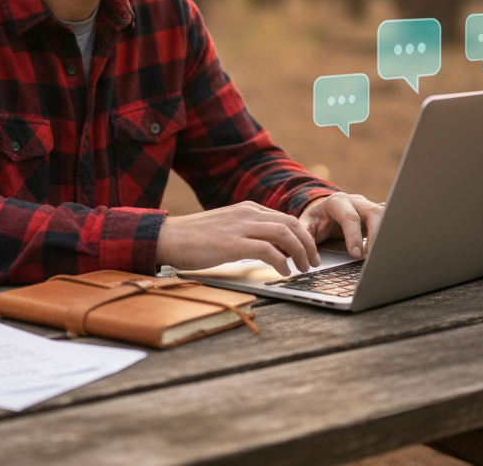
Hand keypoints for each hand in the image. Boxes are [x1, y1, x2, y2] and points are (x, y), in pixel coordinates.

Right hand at [156, 201, 319, 276]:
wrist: (168, 237)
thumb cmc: (193, 238)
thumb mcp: (226, 229)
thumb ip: (247, 234)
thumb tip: (268, 251)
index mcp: (247, 209)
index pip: (285, 218)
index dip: (302, 235)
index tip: (308, 251)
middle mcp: (247, 213)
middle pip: (291, 223)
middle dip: (308, 243)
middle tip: (314, 261)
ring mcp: (241, 227)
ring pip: (285, 234)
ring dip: (300, 252)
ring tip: (303, 268)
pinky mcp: (233, 244)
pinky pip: (268, 251)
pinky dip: (282, 262)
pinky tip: (285, 272)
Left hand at [298, 193, 384, 258]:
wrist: (324, 212)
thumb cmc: (316, 220)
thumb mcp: (307, 224)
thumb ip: (306, 236)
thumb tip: (311, 258)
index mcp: (337, 202)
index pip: (350, 217)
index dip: (354, 236)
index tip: (356, 254)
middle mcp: (355, 201)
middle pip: (374, 213)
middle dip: (376, 235)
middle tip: (371, 256)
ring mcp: (368, 207)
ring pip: (385, 216)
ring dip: (385, 235)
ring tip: (381, 254)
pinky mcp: (376, 217)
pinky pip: (387, 223)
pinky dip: (388, 236)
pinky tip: (386, 250)